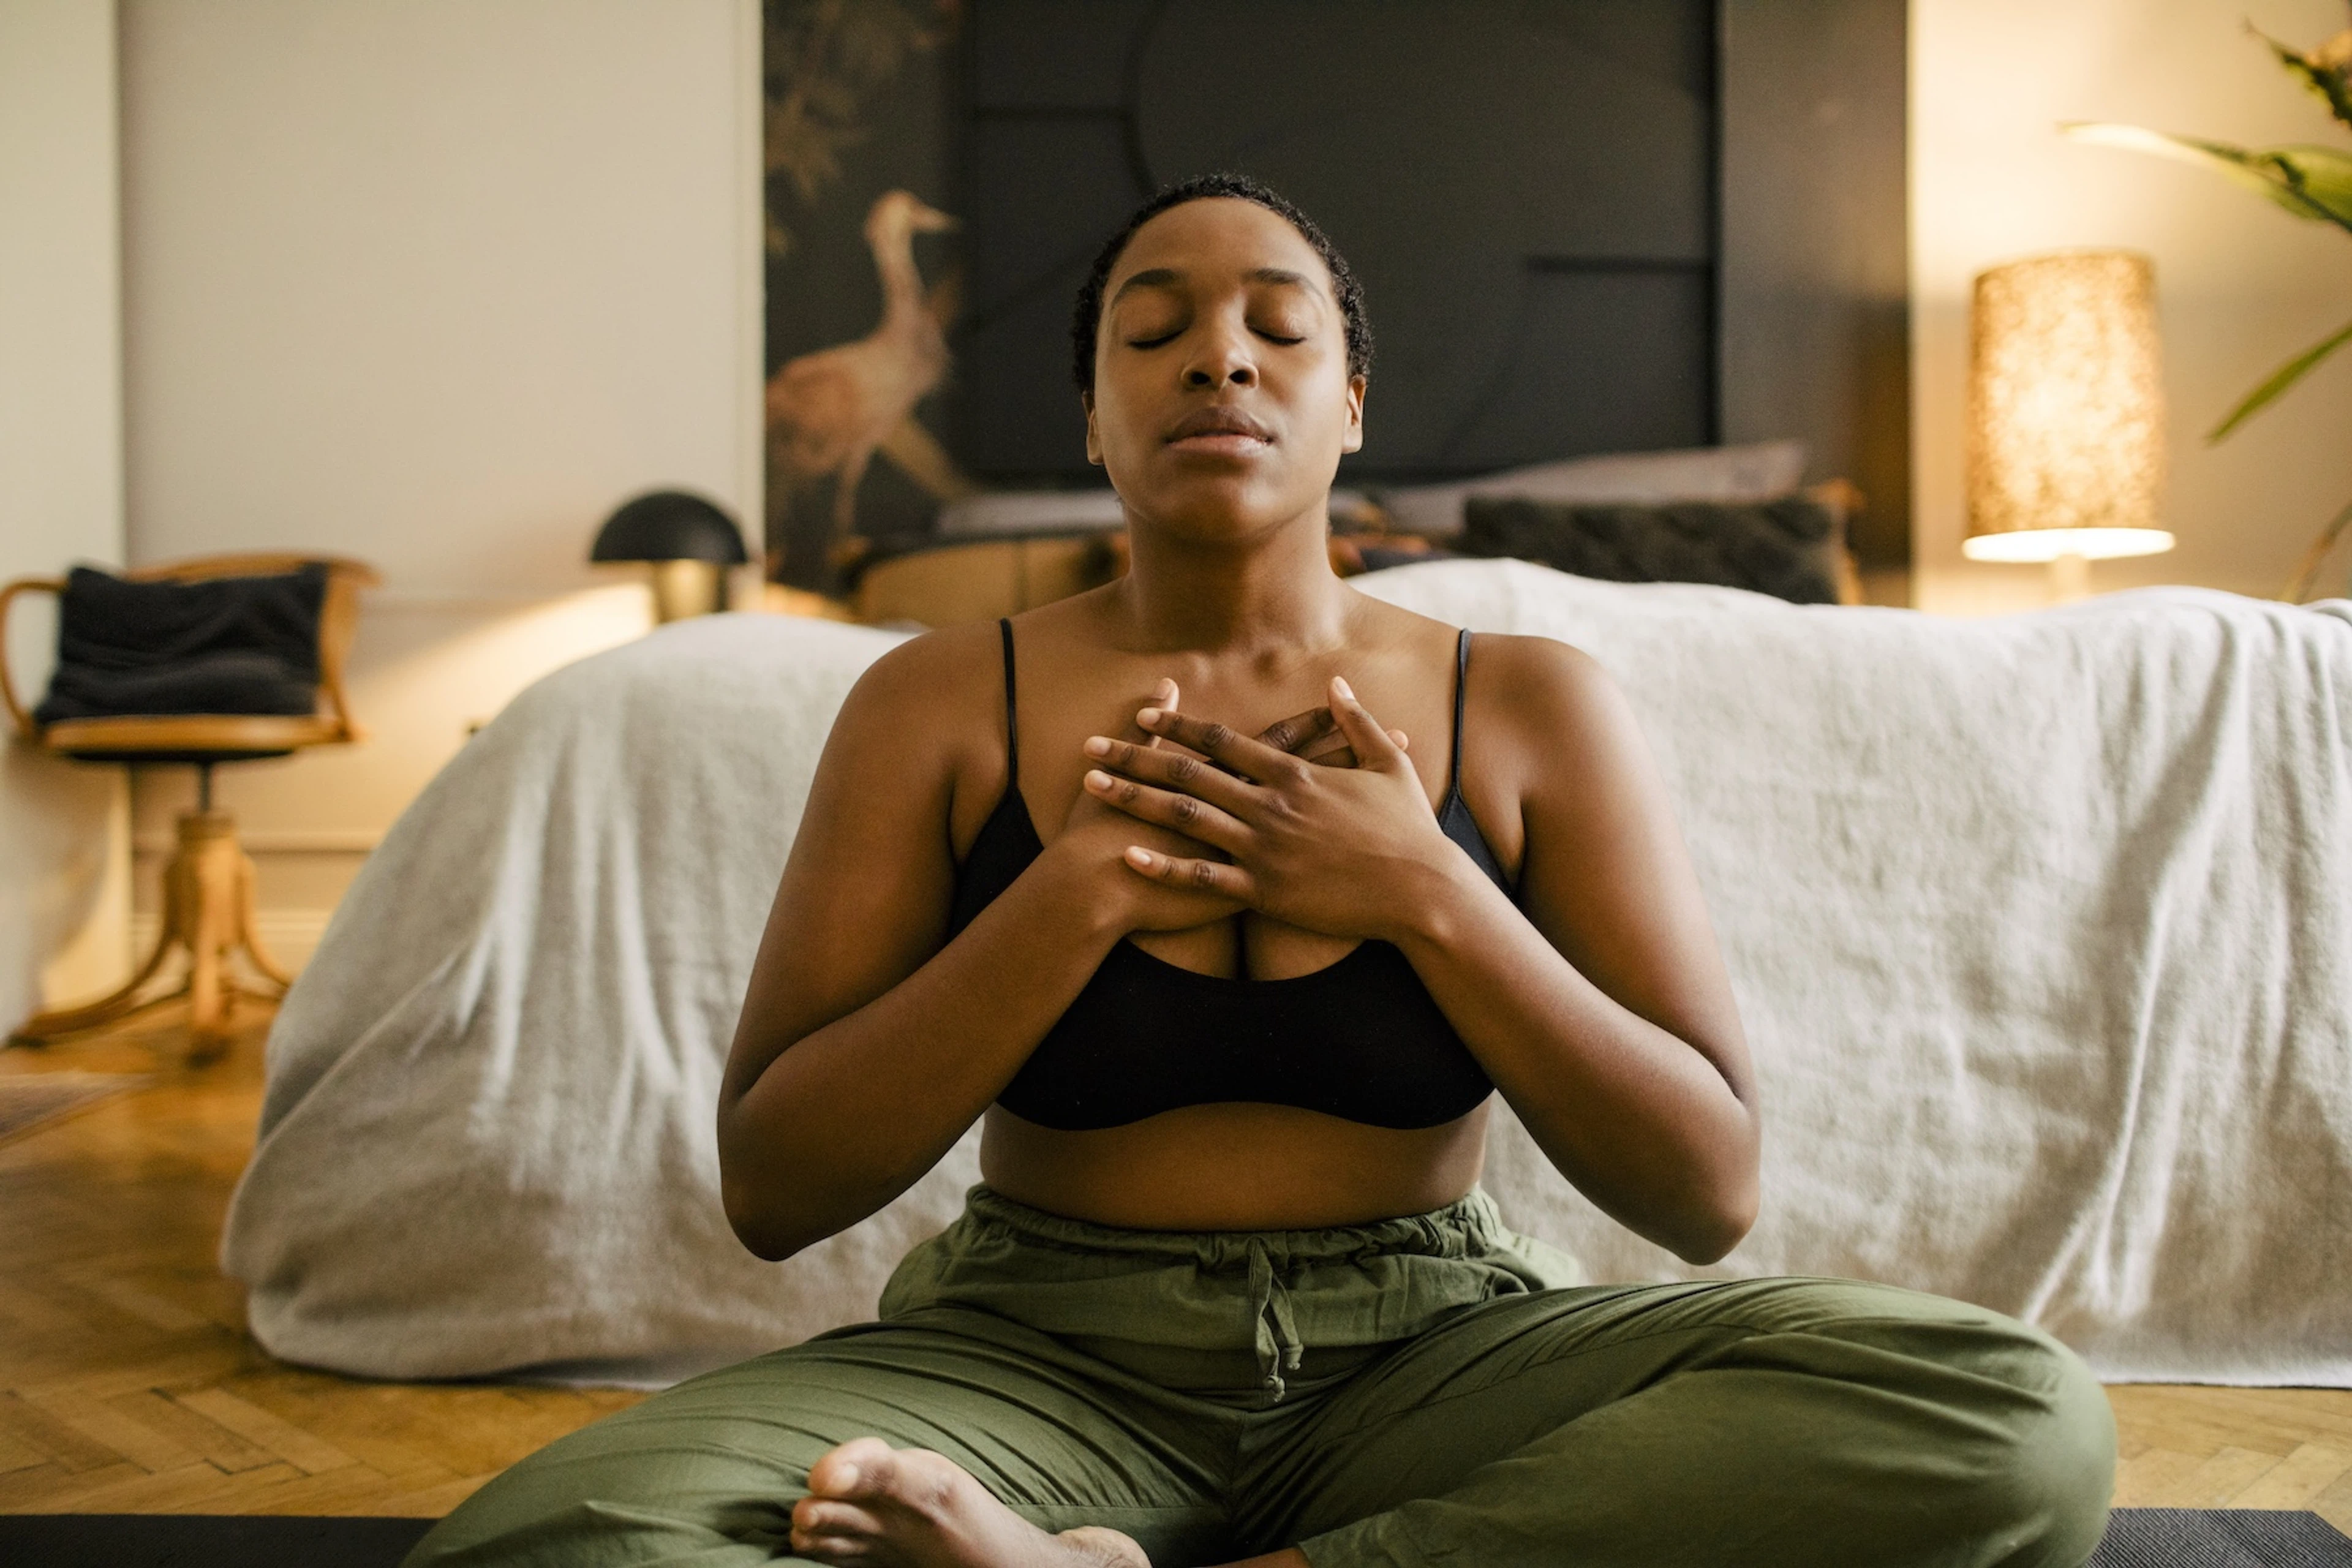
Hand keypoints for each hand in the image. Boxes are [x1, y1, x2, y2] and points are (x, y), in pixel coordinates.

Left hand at [1081, 677, 1456, 942]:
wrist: (1422, 891)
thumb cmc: (1409, 830)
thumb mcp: (1388, 765)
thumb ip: (1357, 722)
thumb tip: (1337, 685)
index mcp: (1295, 773)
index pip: (1222, 741)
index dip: (1177, 726)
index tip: (1141, 715)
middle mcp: (1271, 805)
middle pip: (1187, 773)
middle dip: (1133, 758)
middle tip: (1089, 748)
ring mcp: (1265, 848)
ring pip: (1185, 818)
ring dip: (1134, 801)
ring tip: (1092, 789)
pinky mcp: (1266, 890)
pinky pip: (1204, 877)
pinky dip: (1163, 866)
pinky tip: (1126, 856)